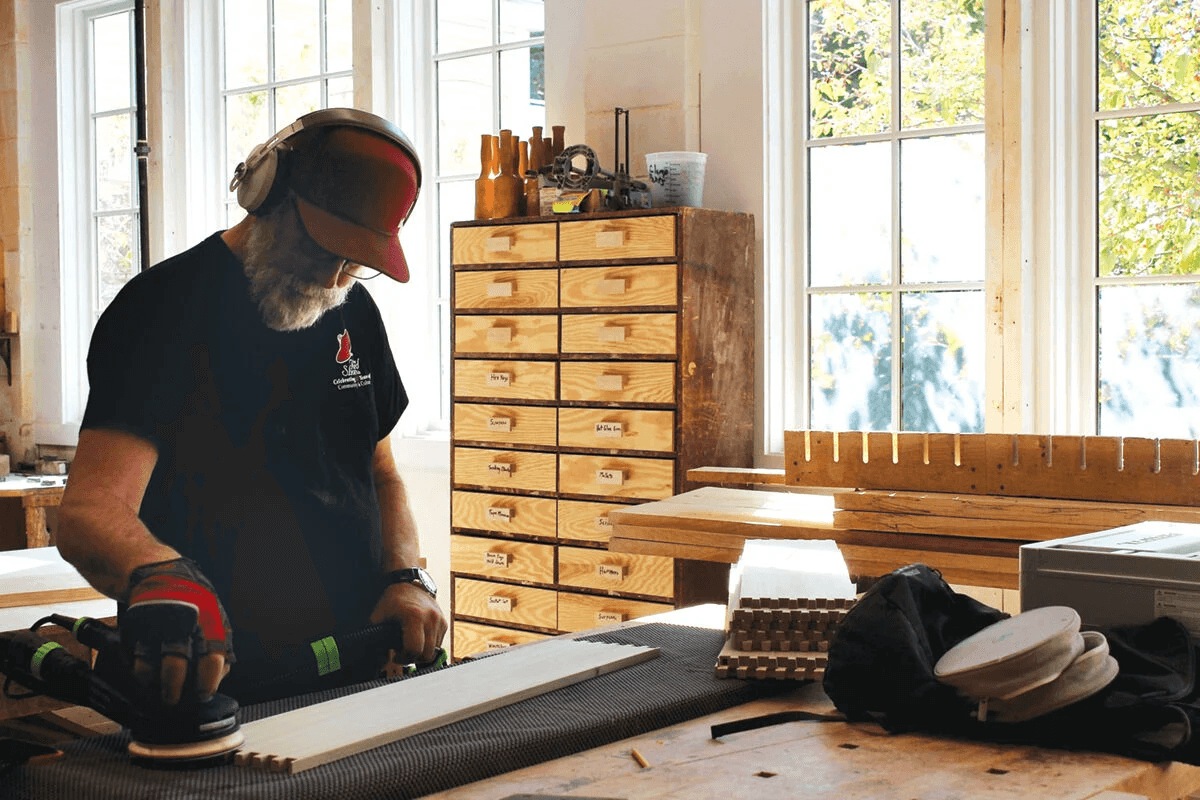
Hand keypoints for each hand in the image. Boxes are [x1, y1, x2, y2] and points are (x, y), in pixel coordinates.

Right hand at [121, 558, 232, 704]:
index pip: (212, 655)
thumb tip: (220, 676)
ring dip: (157, 685)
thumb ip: (219, 644)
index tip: (204, 694)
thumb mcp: (214, 615)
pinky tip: (147, 677)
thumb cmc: (193, 601)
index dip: (208, 680)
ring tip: (162, 695)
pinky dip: (141, 672)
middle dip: (176, 688)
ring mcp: (156, 622)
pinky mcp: (136, 625)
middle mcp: (182, 619)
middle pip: (177, 662)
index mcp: (209, 617)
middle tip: (176, 701)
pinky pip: (136, 656)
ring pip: (152, 663)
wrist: (159, 572)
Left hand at [369, 582, 446, 665]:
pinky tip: (417, 639)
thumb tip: (381, 661)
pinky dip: (428, 646)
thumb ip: (376, 640)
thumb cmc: (393, 600)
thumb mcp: (378, 618)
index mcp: (414, 616)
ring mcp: (439, 620)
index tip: (396, 656)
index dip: (404, 658)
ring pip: (434, 651)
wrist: (408, 584)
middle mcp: (431, 618)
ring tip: (409, 645)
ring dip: (421, 653)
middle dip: (413, 658)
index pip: (414, 649)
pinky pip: (438, 644)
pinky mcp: (444, 623)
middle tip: (402, 653)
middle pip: (426, 654)